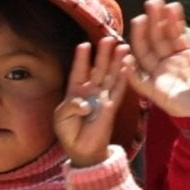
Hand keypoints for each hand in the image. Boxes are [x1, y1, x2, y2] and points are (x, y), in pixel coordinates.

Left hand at [54, 38, 130, 166]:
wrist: (81, 150)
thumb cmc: (69, 132)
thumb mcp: (61, 118)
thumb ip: (70, 107)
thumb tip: (86, 104)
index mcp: (75, 91)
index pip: (78, 71)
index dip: (81, 59)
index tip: (84, 44)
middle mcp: (90, 91)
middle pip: (98, 69)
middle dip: (103, 54)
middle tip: (108, 38)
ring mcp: (102, 98)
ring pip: (111, 76)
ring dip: (116, 61)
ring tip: (122, 46)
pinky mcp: (112, 106)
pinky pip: (119, 90)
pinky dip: (124, 78)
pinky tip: (128, 66)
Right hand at [125, 0, 189, 117]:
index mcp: (185, 55)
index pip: (175, 33)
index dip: (172, 19)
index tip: (171, 4)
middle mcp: (169, 62)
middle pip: (158, 38)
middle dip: (155, 20)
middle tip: (152, 2)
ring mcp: (160, 75)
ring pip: (146, 52)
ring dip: (141, 36)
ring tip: (140, 19)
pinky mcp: (154, 91)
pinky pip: (138, 80)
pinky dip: (130, 70)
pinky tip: (127, 55)